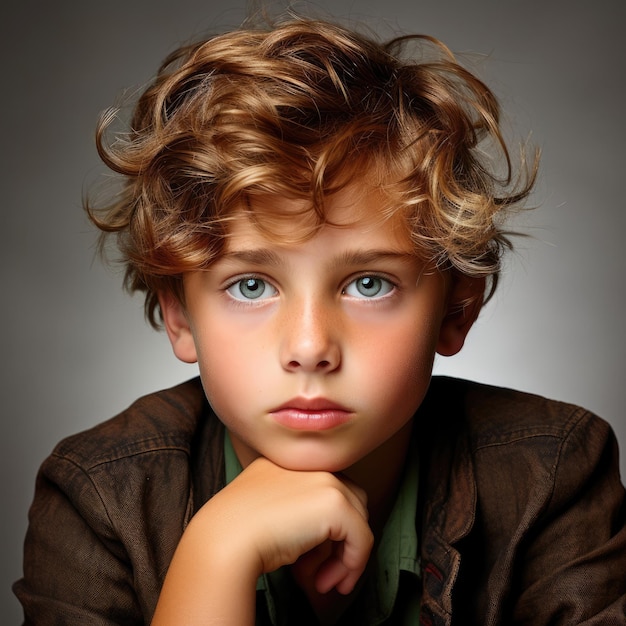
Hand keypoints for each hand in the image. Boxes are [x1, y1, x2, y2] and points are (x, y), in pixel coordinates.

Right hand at [152, 457, 373, 624]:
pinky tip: (327, 583)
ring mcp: (325, 480)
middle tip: (321, 574)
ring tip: (323, 583)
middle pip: (346, 501)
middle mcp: (310, 465)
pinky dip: (352, 565)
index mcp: (288, 462)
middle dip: (339, 540)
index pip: (322, 489)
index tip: (312, 559)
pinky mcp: (336, 504)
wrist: (224, 537)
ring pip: (357, 520)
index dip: (324, 527)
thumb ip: (292, 512)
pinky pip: (361, 538)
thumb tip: (320, 543)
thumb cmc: (234, 532)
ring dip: (344, 556)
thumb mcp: (264, 511)